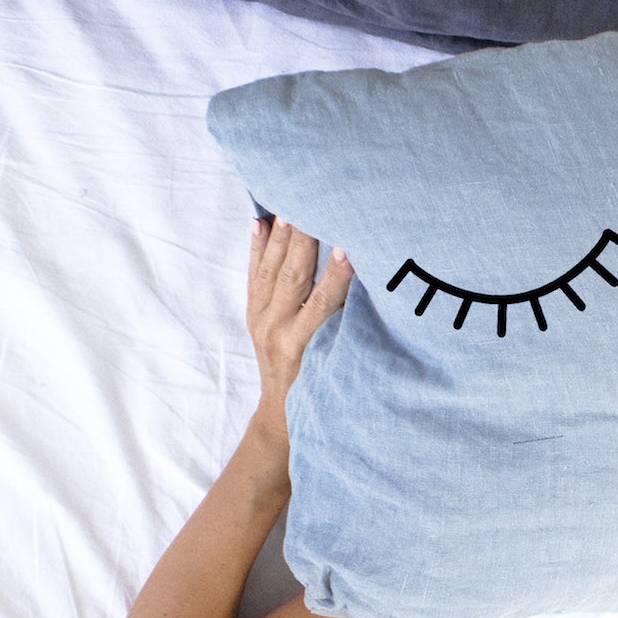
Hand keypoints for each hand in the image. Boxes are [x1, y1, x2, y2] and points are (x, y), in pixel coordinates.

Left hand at [246, 215, 353, 444]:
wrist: (282, 413)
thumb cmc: (318, 390)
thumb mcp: (336, 363)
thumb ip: (346, 329)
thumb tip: (365, 289)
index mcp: (300, 343)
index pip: (322, 300)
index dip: (337, 273)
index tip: (349, 246)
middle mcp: (276, 329)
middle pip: (293, 276)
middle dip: (304, 239)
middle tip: (314, 205)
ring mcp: (260, 320)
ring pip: (271, 270)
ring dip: (282, 236)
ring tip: (290, 204)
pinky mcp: (252, 314)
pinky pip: (254, 274)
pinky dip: (257, 247)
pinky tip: (261, 222)